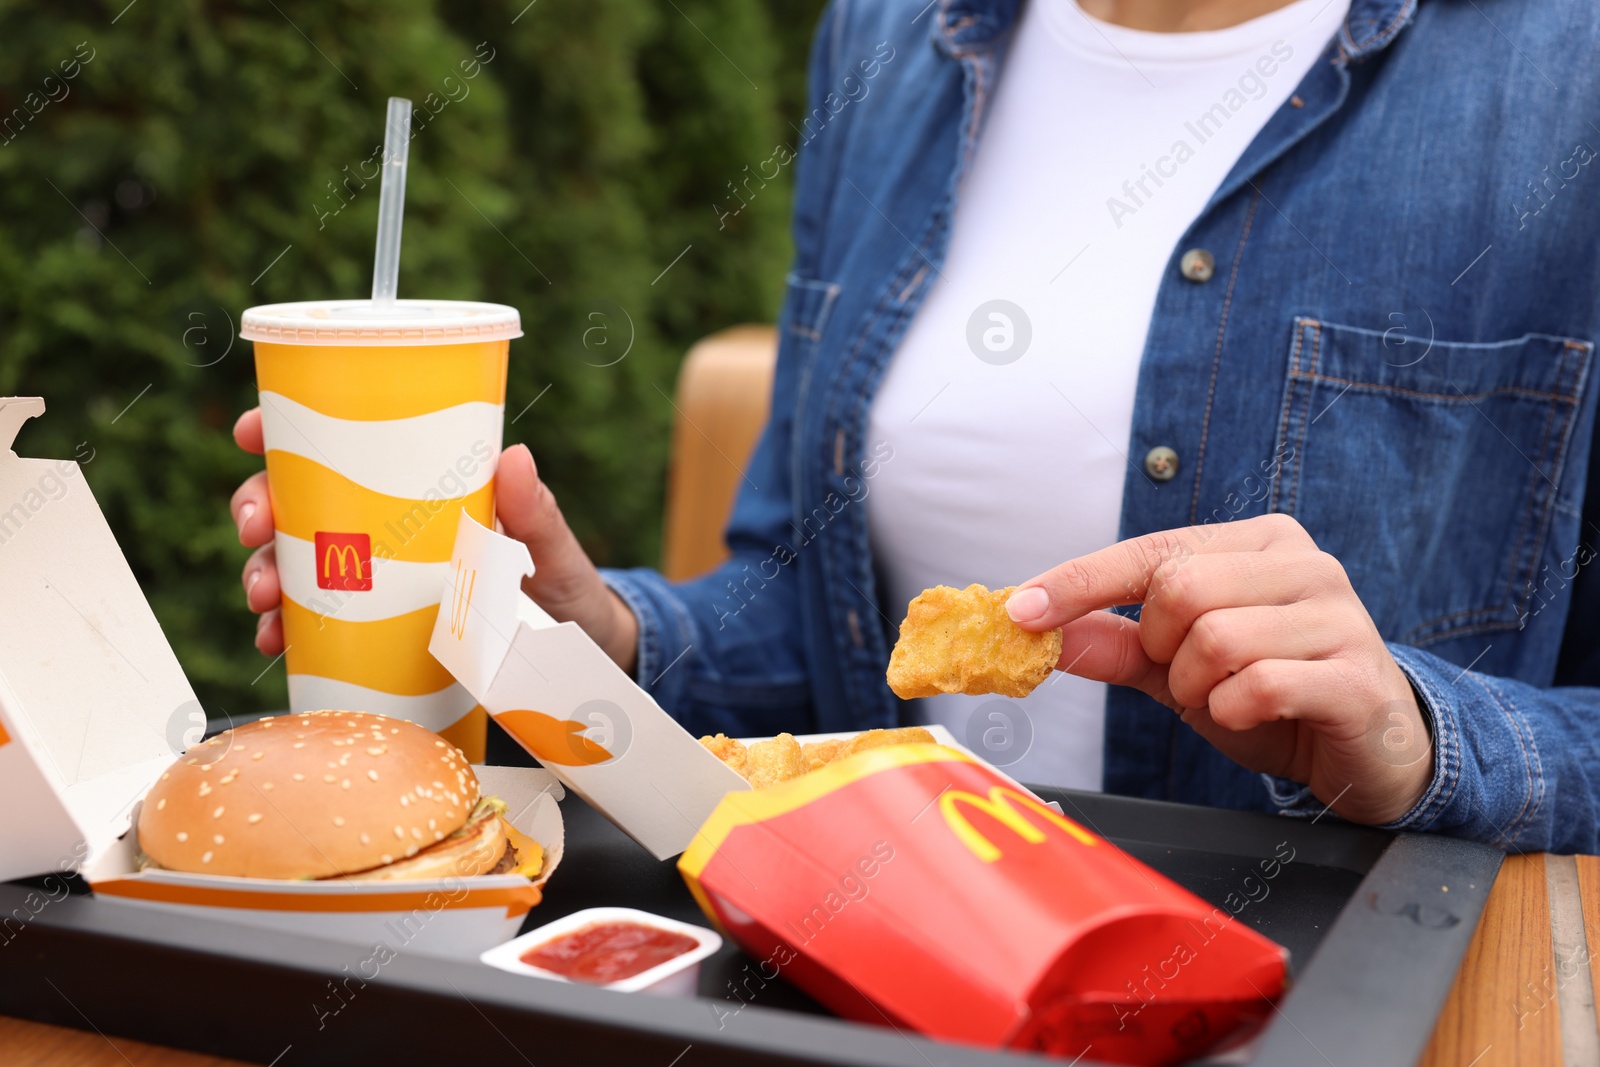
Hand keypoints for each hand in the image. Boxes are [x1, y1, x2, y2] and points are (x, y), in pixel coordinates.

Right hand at [230, 408, 638, 672]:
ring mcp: (376, 580)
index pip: (341, 444)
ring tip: (264, 600)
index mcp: (420, 490)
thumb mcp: (553, 551)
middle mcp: (386, 528)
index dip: (283, 430)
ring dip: (262, 573)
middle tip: (256, 530)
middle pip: (297, 501)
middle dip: (257, 507)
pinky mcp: (373, 631)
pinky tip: (276, 641)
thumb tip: (515, 455)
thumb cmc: (564, 588)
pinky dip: (285, 630)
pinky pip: (312, 624)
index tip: (251, 432)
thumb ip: (537, 514)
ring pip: (292, 561)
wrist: (578, 657)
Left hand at [1005, 514, 1431, 824]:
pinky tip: (1256, 715)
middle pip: (1180, 591)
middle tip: (1187, 678)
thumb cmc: (1270, 695)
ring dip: (1198, 689)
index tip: (1019, 611)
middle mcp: (1303, 563)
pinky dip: (1236, 711)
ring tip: (1227, 700)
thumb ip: (1112, 644)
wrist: (1366, 752)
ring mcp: (1338, 614)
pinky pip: (1260, 685)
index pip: (1149, 552)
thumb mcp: (1177, 669)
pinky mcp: (1357, 675)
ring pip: (1216, 639)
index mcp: (1256, 544)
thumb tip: (1032, 627)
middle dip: (1162, 650)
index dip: (1079, 583)